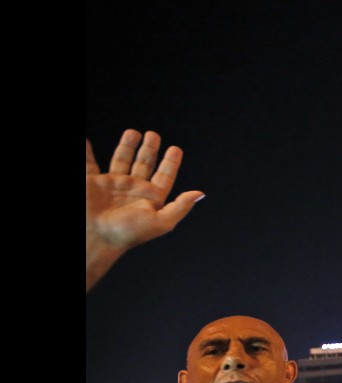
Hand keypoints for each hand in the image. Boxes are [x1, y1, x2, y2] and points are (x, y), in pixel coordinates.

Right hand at [86, 129, 203, 290]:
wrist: (94, 238)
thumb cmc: (127, 233)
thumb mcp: (161, 222)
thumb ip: (180, 207)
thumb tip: (199, 194)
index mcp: (149, 199)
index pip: (163, 177)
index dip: (170, 164)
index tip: (175, 149)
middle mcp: (131, 191)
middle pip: (143, 165)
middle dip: (149, 150)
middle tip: (153, 135)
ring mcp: (111, 186)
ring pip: (121, 160)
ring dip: (127, 147)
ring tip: (133, 132)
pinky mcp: (91, 183)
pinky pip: (89, 163)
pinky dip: (87, 151)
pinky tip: (88, 140)